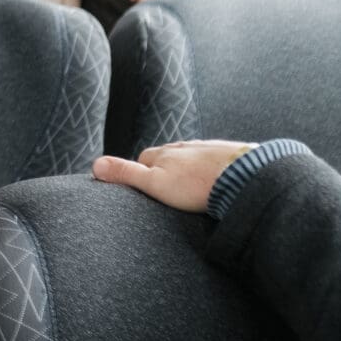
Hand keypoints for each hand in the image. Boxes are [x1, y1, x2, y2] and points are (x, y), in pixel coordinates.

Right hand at [92, 141, 257, 213]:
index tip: (144, 190)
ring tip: (194, 190)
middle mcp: (184, 146)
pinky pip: (214, 162)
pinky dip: (211, 171)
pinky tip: (216, 184)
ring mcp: (208, 148)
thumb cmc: (197, 185)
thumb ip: (126, 174)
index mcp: (163, 153)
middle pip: (167, 158)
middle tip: (170, 193)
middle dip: (166, 171)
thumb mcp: (154, 183)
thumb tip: (95, 164)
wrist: (245, 177)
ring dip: (190, 171)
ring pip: (191, 160)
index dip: (141, 175)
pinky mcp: (230, 155)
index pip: (142, 160)